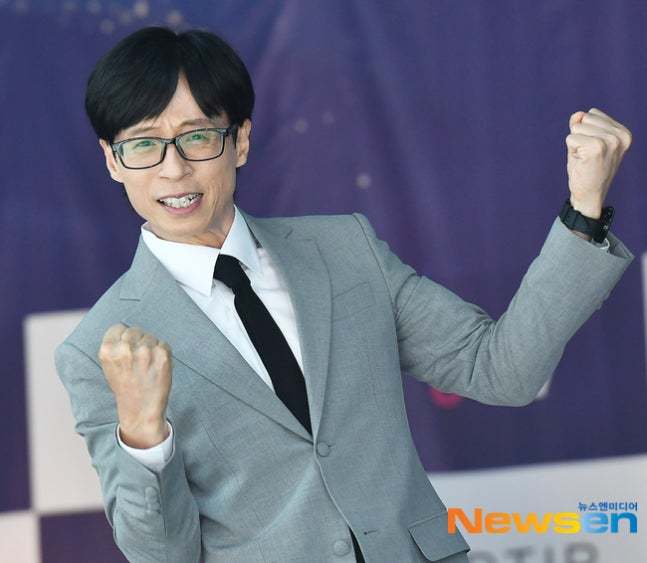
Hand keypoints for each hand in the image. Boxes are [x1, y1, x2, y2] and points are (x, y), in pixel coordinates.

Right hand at [98, 323, 171, 447]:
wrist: (141, 410)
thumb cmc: (125, 386)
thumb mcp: (110, 367)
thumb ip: (115, 346)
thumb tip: (126, 329)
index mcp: (107, 351)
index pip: (118, 328)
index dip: (123, 338)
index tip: (127, 350)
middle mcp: (124, 349)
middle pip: (135, 330)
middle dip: (138, 342)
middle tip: (138, 361)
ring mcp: (144, 352)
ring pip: (150, 336)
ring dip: (151, 347)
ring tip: (147, 366)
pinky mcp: (162, 356)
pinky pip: (163, 344)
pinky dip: (163, 353)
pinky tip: (156, 367)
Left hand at [566, 107, 631, 217]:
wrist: (589, 195)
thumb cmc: (587, 169)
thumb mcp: (586, 142)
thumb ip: (582, 125)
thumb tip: (577, 114)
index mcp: (623, 133)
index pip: (592, 113)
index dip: (586, 132)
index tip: (593, 150)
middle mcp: (620, 135)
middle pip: (584, 118)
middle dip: (579, 136)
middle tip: (587, 156)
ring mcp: (610, 141)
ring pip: (576, 127)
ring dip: (575, 144)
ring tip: (584, 159)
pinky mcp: (597, 147)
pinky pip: (571, 138)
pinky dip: (571, 150)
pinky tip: (581, 162)